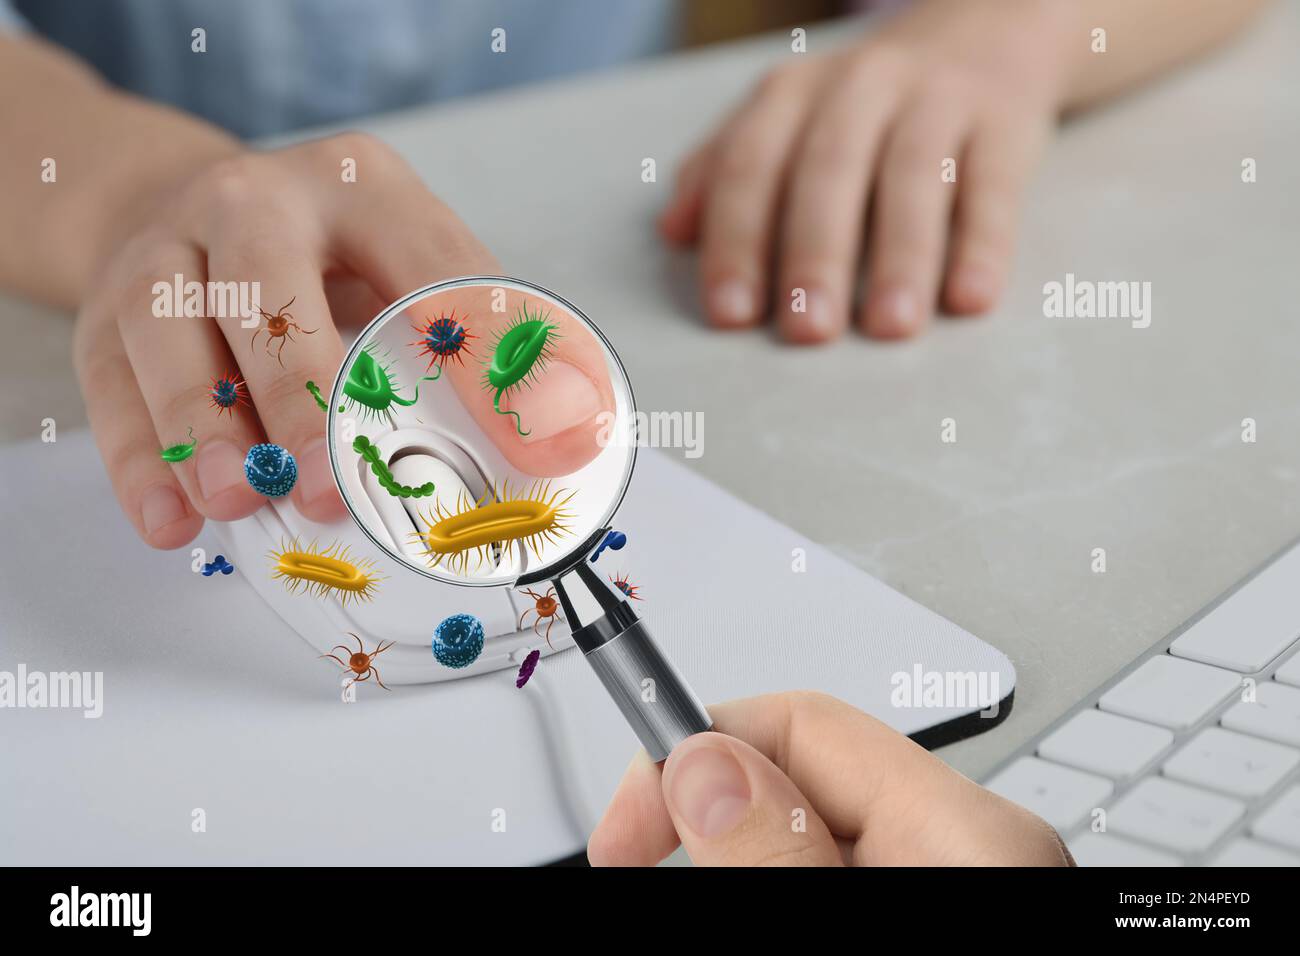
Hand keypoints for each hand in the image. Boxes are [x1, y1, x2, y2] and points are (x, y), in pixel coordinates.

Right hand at [73, 133, 610, 549]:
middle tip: (332, 485)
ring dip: (207, 425)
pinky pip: (115, 389)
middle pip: (268, 284)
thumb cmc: (326, 256)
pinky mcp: (107, 313)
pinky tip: (176, 520)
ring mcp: (167, 250)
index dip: (482, 357)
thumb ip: (476, 341)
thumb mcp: (409, 265)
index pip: (432, 267)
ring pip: (171, 329)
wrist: (187, 208)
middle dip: (302, 391)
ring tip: (246, 499)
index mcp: (361, 187)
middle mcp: (254, 201)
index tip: (529, 448)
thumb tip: (567, 436)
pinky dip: (143, 462)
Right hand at [589, 691, 1072, 865]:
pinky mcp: (945, 899)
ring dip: (735, 853)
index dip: (690, 755)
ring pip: (811, 827)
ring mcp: (962, 876)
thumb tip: (704, 765)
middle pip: (798, 776)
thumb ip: (777, 855)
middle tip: (638, 860)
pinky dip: (783, 871)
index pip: (799, 722)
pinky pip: (840, 858)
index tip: (623, 826)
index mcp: (970, 833)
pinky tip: (751, 881)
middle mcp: (975, 845)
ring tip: (686, 871)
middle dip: (706, 812)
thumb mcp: (845, 923)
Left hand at [660, 0, 1075, 341]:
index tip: (731, 314)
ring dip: (901, 257)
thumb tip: (671, 233)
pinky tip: (971, 299)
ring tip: (890, 327)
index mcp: (791, 93)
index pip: (751, 166)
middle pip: (828, 171)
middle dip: (814, 255)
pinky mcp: (1004, 124)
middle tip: (807, 332)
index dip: (738, 241)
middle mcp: (860, 86)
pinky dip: (984, 244)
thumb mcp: (787, 119)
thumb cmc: (862, 108)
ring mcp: (936, 100)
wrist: (981, 32)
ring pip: (913, 177)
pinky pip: (993, 186)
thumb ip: (725, 170)